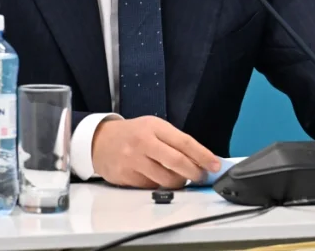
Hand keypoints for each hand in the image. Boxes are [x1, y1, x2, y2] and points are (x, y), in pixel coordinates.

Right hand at [91, 116, 221, 188]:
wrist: (99, 141)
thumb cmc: (132, 134)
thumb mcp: (153, 128)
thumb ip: (174, 141)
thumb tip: (200, 160)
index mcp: (154, 127)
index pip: (184, 142)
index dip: (203, 155)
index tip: (215, 165)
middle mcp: (143, 143)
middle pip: (177, 162)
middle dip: (194, 173)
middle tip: (202, 177)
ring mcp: (133, 160)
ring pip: (166, 179)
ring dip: (179, 182)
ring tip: (181, 179)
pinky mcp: (126, 176)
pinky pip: (151, 186)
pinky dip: (160, 185)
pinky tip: (158, 178)